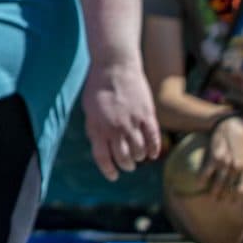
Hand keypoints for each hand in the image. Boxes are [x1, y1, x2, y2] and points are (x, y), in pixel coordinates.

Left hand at [82, 58, 161, 179]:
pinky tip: (152, 154)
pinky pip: (153, 140)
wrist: (114, 66)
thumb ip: (94, 128)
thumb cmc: (98, 87)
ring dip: (139, 157)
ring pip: (139, 151)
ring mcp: (132, 122)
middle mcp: (114, 128)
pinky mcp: (147, 115)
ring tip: (138, 156)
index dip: (108, 170)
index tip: (113, 176)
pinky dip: (154, 150)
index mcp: (97, 127)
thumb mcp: (89, 109)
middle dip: (126, 165)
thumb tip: (100, 147)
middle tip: (128, 165)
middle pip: (123, 158)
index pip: (103, 157)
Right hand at [206, 115, 242, 196]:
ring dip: (214, 192)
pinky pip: (206, 171)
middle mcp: (237, 167)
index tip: (232, 203)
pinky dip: (203, 179)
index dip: (236, 198)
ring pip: (218, 183)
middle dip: (225, 197)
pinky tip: (200, 184)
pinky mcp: (215, 156)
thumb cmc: (241, 144)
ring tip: (212, 198)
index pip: (241, 190)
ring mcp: (225, 162)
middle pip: (229, 189)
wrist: (230, 126)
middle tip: (220, 202)